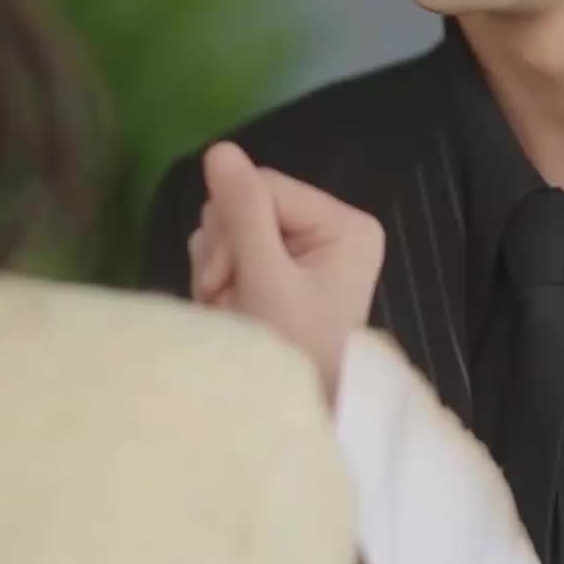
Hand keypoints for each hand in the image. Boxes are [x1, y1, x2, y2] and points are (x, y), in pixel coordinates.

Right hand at [189, 142, 385, 398]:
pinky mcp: (283, 270)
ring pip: (233, 227)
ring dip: (218, 270)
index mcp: (345, 224)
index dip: (231, 226)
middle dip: (225, 253)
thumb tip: (219, 149)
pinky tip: (229, 310)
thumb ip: (243, 213)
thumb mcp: (265, 279)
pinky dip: (221, 281)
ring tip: (231, 310)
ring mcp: (306, 250)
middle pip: (247, 204)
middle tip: (228, 299)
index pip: (264, 185)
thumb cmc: (292, 350)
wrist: (300, 414)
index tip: (223, 279)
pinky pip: (233, 250)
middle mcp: (331, 229)